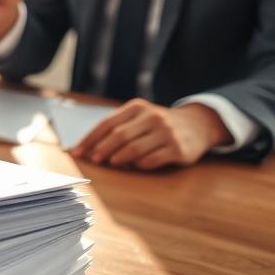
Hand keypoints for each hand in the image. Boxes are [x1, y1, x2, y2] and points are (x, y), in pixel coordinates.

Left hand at [70, 100, 231, 169]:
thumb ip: (117, 128)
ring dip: (119, 158)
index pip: (107, 123)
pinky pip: (152, 160)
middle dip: (102, 149)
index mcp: (137, 107)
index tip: (77, 152)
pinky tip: (134, 166)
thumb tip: (88, 147)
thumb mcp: (140, 117)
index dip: (90, 139)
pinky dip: (139, 164)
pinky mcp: (177, 149)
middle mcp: (152, 117)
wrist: (198, 124)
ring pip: (134, 149)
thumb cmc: (158, 124)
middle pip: (119, 136)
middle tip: (94, 160)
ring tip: (111, 163)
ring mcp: (166, 133)